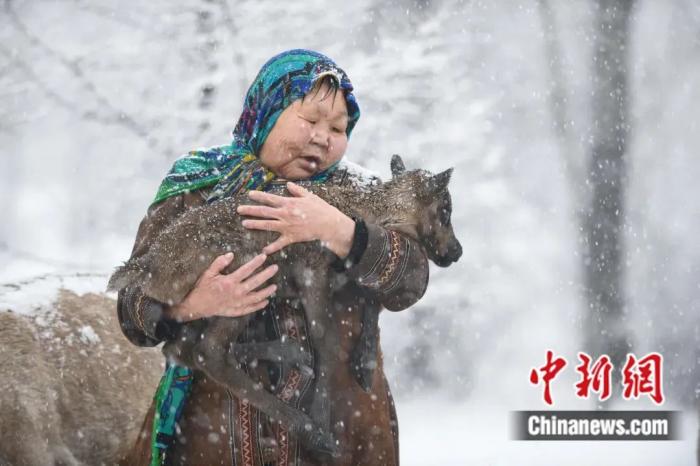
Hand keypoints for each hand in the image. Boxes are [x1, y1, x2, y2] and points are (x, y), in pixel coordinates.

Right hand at [166, 252, 277, 322]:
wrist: (197, 306)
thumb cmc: (202, 288)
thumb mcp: (208, 273)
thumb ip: (219, 263)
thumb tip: (230, 254)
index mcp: (229, 282)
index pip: (246, 270)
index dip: (256, 262)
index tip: (264, 256)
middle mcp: (235, 292)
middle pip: (255, 282)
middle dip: (266, 275)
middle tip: (275, 268)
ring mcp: (237, 303)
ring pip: (255, 297)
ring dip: (266, 292)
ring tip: (274, 287)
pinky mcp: (235, 310)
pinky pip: (249, 309)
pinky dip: (258, 306)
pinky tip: (265, 302)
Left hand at [236, 182, 354, 256]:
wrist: (329, 224)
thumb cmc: (320, 208)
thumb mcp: (309, 196)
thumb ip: (297, 190)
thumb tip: (287, 185)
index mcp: (289, 203)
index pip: (270, 198)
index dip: (258, 196)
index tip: (249, 194)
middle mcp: (285, 214)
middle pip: (264, 211)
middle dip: (250, 210)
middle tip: (239, 209)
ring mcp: (287, 226)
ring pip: (267, 225)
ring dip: (255, 224)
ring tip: (244, 224)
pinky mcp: (292, 237)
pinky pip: (280, 243)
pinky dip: (272, 247)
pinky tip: (264, 250)